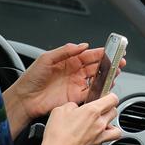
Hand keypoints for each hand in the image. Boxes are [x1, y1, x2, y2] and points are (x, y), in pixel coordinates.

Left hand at [3, 42, 125, 137]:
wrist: (24, 99)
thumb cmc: (31, 78)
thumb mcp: (47, 58)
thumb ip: (66, 51)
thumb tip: (82, 45)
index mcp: (69, 60)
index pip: (90, 54)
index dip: (102, 52)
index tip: (113, 51)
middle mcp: (75, 72)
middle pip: (96, 66)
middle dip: (109, 64)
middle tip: (120, 62)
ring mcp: (76, 84)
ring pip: (97, 79)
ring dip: (107, 76)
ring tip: (116, 73)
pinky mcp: (75, 97)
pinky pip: (91, 93)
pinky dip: (100, 91)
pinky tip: (107, 87)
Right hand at [39, 93, 120, 144]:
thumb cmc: (57, 134)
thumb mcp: (60, 110)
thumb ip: (72, 105)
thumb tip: (76, 107)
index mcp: (92, 110)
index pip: (112, 98)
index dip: (110, 95)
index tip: (105, 96)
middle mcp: (99, 122)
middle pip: (114, 110)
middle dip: (108, 108)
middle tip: (99, 108)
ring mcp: (100, 134)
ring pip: (115, 124)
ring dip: (110, 121)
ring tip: (102, 120)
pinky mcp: (98, 144)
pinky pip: (112, 137)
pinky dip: (111, 134)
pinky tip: (103, 132)